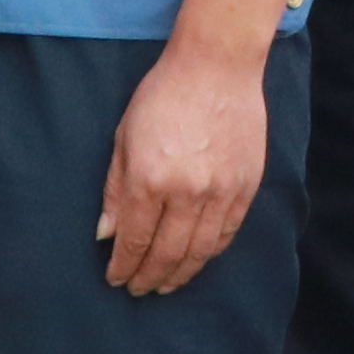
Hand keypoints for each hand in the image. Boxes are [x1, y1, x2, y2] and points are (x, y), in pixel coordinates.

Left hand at [98, 45, 271, 294]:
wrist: (217, 65)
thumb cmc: (163, 94)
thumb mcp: (125, 137)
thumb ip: (116, 189)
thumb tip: (106, 234)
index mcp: (151, 179)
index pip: (135, 240)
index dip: (123, 266)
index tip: (116, 279)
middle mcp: (187, 192)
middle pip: (167, 254)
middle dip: (149, 277)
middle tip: (139, 289)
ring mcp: (221, 191)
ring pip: (200, 251)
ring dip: (181, 274)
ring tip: (166, 285)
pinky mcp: (246, 186)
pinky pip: (228, 232)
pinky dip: (211, 252)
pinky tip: (198, 258)